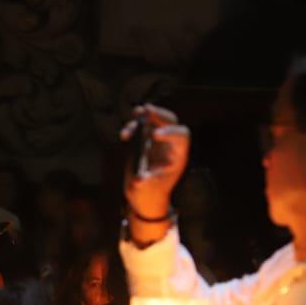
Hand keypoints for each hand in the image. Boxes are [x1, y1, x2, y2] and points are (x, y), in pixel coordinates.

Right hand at [121, 104, 189, 235]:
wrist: (143, 195)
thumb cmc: (149, 194)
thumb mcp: (146, 190)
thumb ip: (143, 182)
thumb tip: (138, 179)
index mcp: (177, 155)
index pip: (181, 137)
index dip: (170, 133)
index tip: (155, 136)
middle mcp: (169, 145)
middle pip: (170, 122)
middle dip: (159, 115)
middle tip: (146, 109)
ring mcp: (156, 141)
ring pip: (154, 121)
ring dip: (144, 116)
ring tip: (135, 113)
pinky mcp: (143, 141)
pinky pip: (140, 127)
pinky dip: (133, 126)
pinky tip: (124, 135)